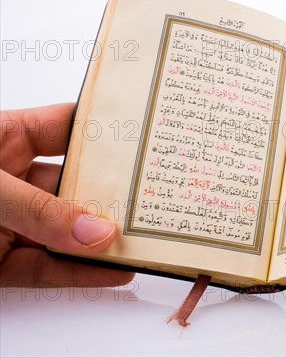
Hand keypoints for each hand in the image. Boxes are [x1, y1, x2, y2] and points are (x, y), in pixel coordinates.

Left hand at [0, 103, 133, 286]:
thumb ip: (38, 210)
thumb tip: (96, 231)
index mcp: (4, 141)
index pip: (65, 129)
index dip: (105, 133)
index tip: (148, 139)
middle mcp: (11, 181)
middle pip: (75, 187)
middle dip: (113, 197)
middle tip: (153, 200)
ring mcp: (8, 223)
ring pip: (66, 233)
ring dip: (103, 241)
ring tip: (144, 241)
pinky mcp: (0, 263)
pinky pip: (46, 269)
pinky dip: (79, 274)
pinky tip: (114, 271)